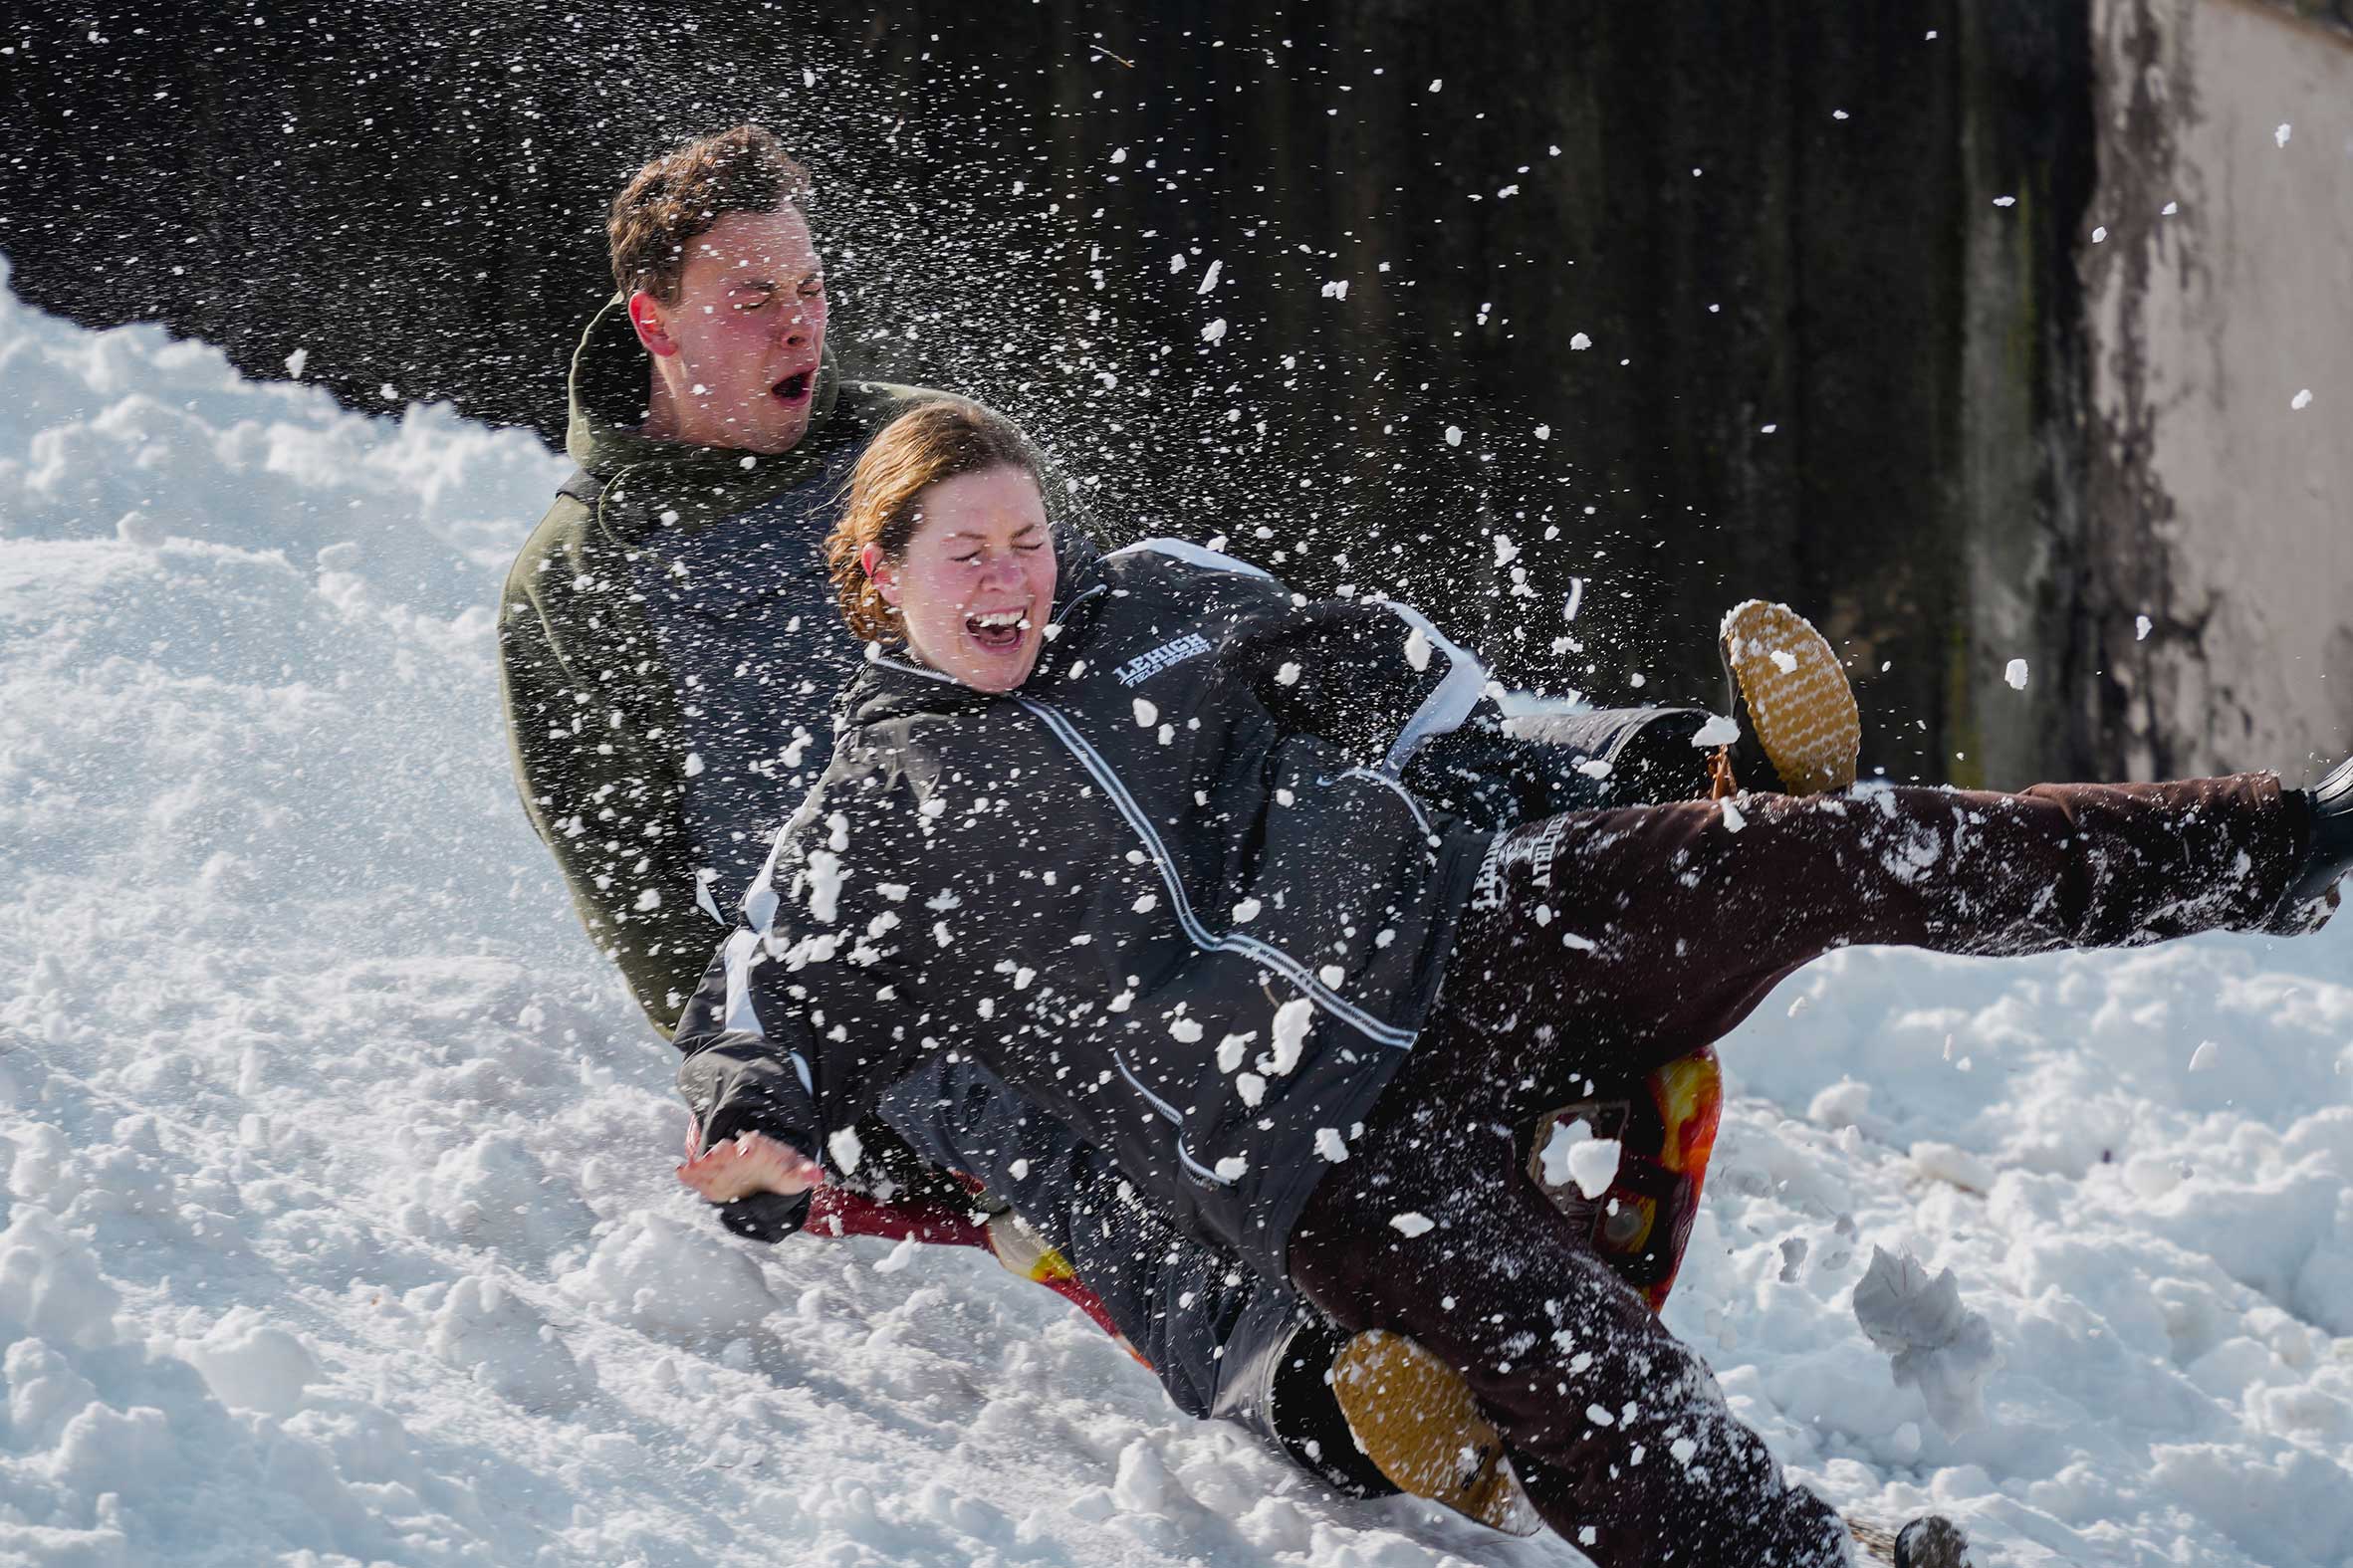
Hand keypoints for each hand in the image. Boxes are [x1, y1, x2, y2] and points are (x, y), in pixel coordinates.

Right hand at [677, 1128, 824, 1202]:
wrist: (763, 1169)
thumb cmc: (779, 1168)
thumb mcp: (793, 1170)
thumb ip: (803, 1173)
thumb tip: (816, 1176)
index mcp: (761, 1151)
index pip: (756, 1147)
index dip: (751, 1147)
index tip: (746, 1150)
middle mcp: (738, 1155)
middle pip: (728, 1151)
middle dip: (721, 1154)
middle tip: (715, 1155)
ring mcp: (722, 1166)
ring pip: (711, 1162)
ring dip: (702, 1164)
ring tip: (692, 1166)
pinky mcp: (710, 1178)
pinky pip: (698, 1175)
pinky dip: (689, 1173)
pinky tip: (681, 1172)